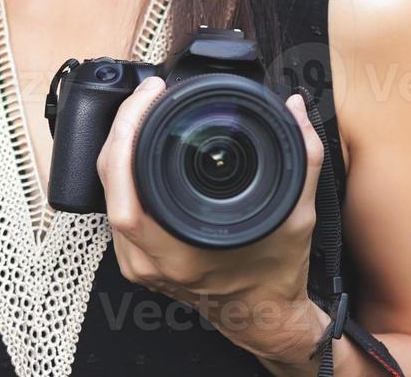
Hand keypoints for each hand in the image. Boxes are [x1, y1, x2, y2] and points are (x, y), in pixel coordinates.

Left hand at [95, 76, 328, 363]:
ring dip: (118, 147)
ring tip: (143, 110)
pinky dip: (121, 169)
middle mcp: (152, 261)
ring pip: (107, 194)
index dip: (126, 140)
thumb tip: (296, 108)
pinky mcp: (137, 258)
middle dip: (121, 130)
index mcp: (182, 253)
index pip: (127, 198)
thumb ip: (304, 156)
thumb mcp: (300, 214)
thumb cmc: (277, 273)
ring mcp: (139, 262)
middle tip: (147, 95)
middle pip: (110, 186)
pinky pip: (115, 205)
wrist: (263, 314)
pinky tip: (137, 143)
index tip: (150, 100)